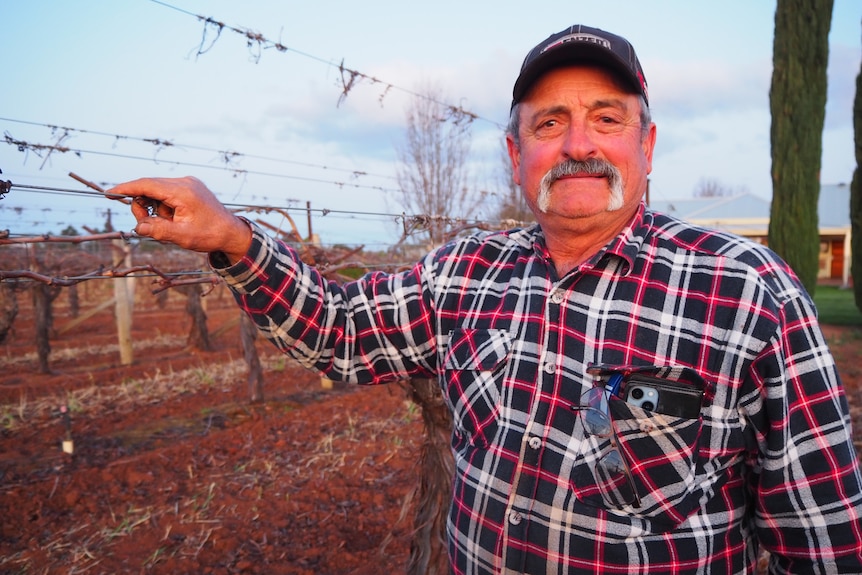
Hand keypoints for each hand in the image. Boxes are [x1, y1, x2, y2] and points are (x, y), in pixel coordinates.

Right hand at [107, 176, 251, 263]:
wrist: (232, 233)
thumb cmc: (210, 235)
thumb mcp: (182, 236)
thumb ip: (158, 230)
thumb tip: (138, 226)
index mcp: (183, 191)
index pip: (146, 184)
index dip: (126, 189)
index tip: (109, 193)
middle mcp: (185, 182)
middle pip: (149, 187)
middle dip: (142, 206)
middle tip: (146, 225)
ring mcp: (188, 183)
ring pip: (157, 192)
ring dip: (155, 209)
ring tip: (168, 226)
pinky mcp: (190, 188)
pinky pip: (167, 194)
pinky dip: (163, 207)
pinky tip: (173, 220)